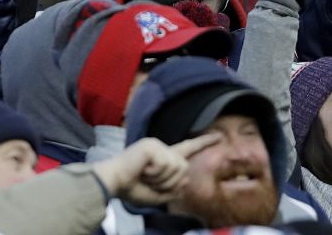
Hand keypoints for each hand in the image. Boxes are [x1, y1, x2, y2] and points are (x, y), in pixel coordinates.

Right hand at [93, 133, 221, 205]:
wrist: (112, 183)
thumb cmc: (130, 188)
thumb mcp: (158, 194)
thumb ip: (174, 189)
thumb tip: (186, 179)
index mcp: (164, 157)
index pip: (188, 149)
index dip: (204, 143)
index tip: (220, 137)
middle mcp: (162, 147)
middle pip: (183, 168)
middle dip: (169, 182)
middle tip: (149, 181)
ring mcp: (156, 145)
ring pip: (176, 168)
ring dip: (161, 179)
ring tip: (144, 175)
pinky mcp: (151, 146)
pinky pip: (165, 165)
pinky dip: (155, 174)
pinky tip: (142, 170)